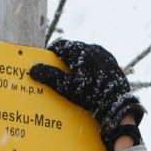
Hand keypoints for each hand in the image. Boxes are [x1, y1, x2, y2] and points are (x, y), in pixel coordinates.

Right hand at [29, 40, 143, 149]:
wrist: (118, 104)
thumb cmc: (90, 94)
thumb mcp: (67, 87)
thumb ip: (50, 76)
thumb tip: (33, 69)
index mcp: (80, 50)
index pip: (60, 45)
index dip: (51, 53)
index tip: (46, 62)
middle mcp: (93, 48)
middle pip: (73, 50)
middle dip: (64, 59)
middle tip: (58, 71)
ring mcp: (105, 55)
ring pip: (86, 55)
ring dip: (78, 63)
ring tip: (74, 76)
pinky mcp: (113, 64)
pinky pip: (97, 62)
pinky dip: (90, 67)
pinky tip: (89, 80)